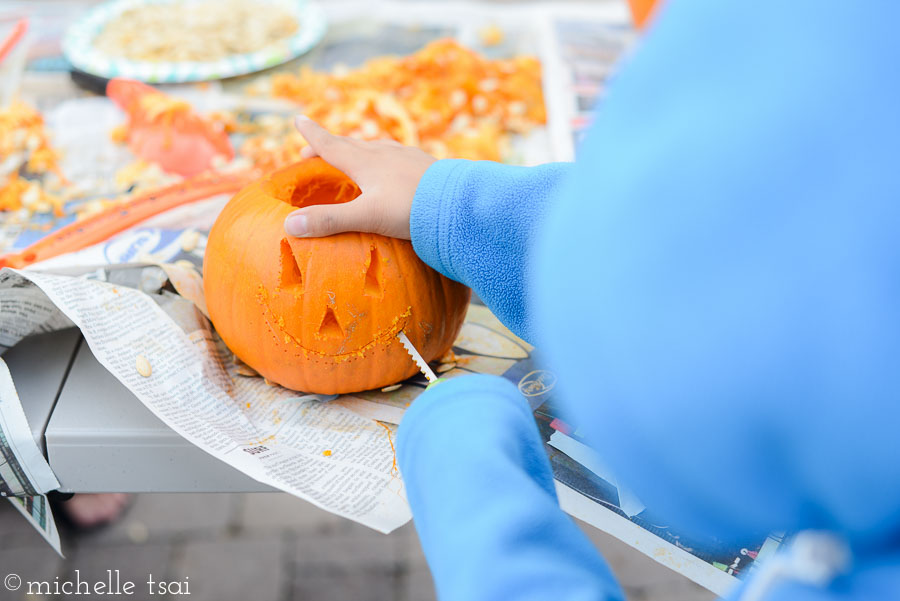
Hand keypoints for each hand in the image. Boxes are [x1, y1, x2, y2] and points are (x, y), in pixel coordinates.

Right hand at [283, 116, 436, 239]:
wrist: (458, 202)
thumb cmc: (411, 208)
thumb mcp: (367, 217)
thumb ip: (329, 220)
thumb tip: (289, 226)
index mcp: (366, 161)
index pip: (331, 145)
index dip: (313, 134)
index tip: (298, 118)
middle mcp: (384, 153)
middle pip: (351, 145)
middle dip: (331, 145)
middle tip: (315, 148)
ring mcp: (407, 157)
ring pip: (377, 148)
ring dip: (360, 150)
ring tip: (355, 155)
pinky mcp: (426, 165)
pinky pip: (399, 157)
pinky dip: (386, 159)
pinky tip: (396, 166)